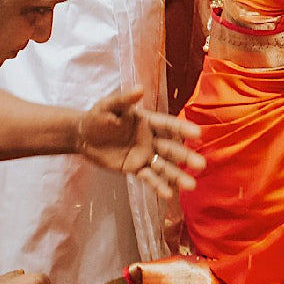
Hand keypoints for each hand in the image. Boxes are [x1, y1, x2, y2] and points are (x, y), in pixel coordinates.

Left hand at [77, 90, 205, 196]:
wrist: (83, 136)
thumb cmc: (97, 117)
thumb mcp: (108, 106)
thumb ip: (124, 100)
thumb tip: (139, 89)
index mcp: (148, 121)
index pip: (168, 125)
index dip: (182, 128)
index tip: (197, 133)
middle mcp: (151, 139)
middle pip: (171, 149)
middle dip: (185, 156)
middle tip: (200, 165)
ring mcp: (144, 155)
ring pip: (164, 166)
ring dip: (177, 176)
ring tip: (191, 186)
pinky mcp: (135, 168)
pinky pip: (148, 178)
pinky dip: (158, 186)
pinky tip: (168, 194)